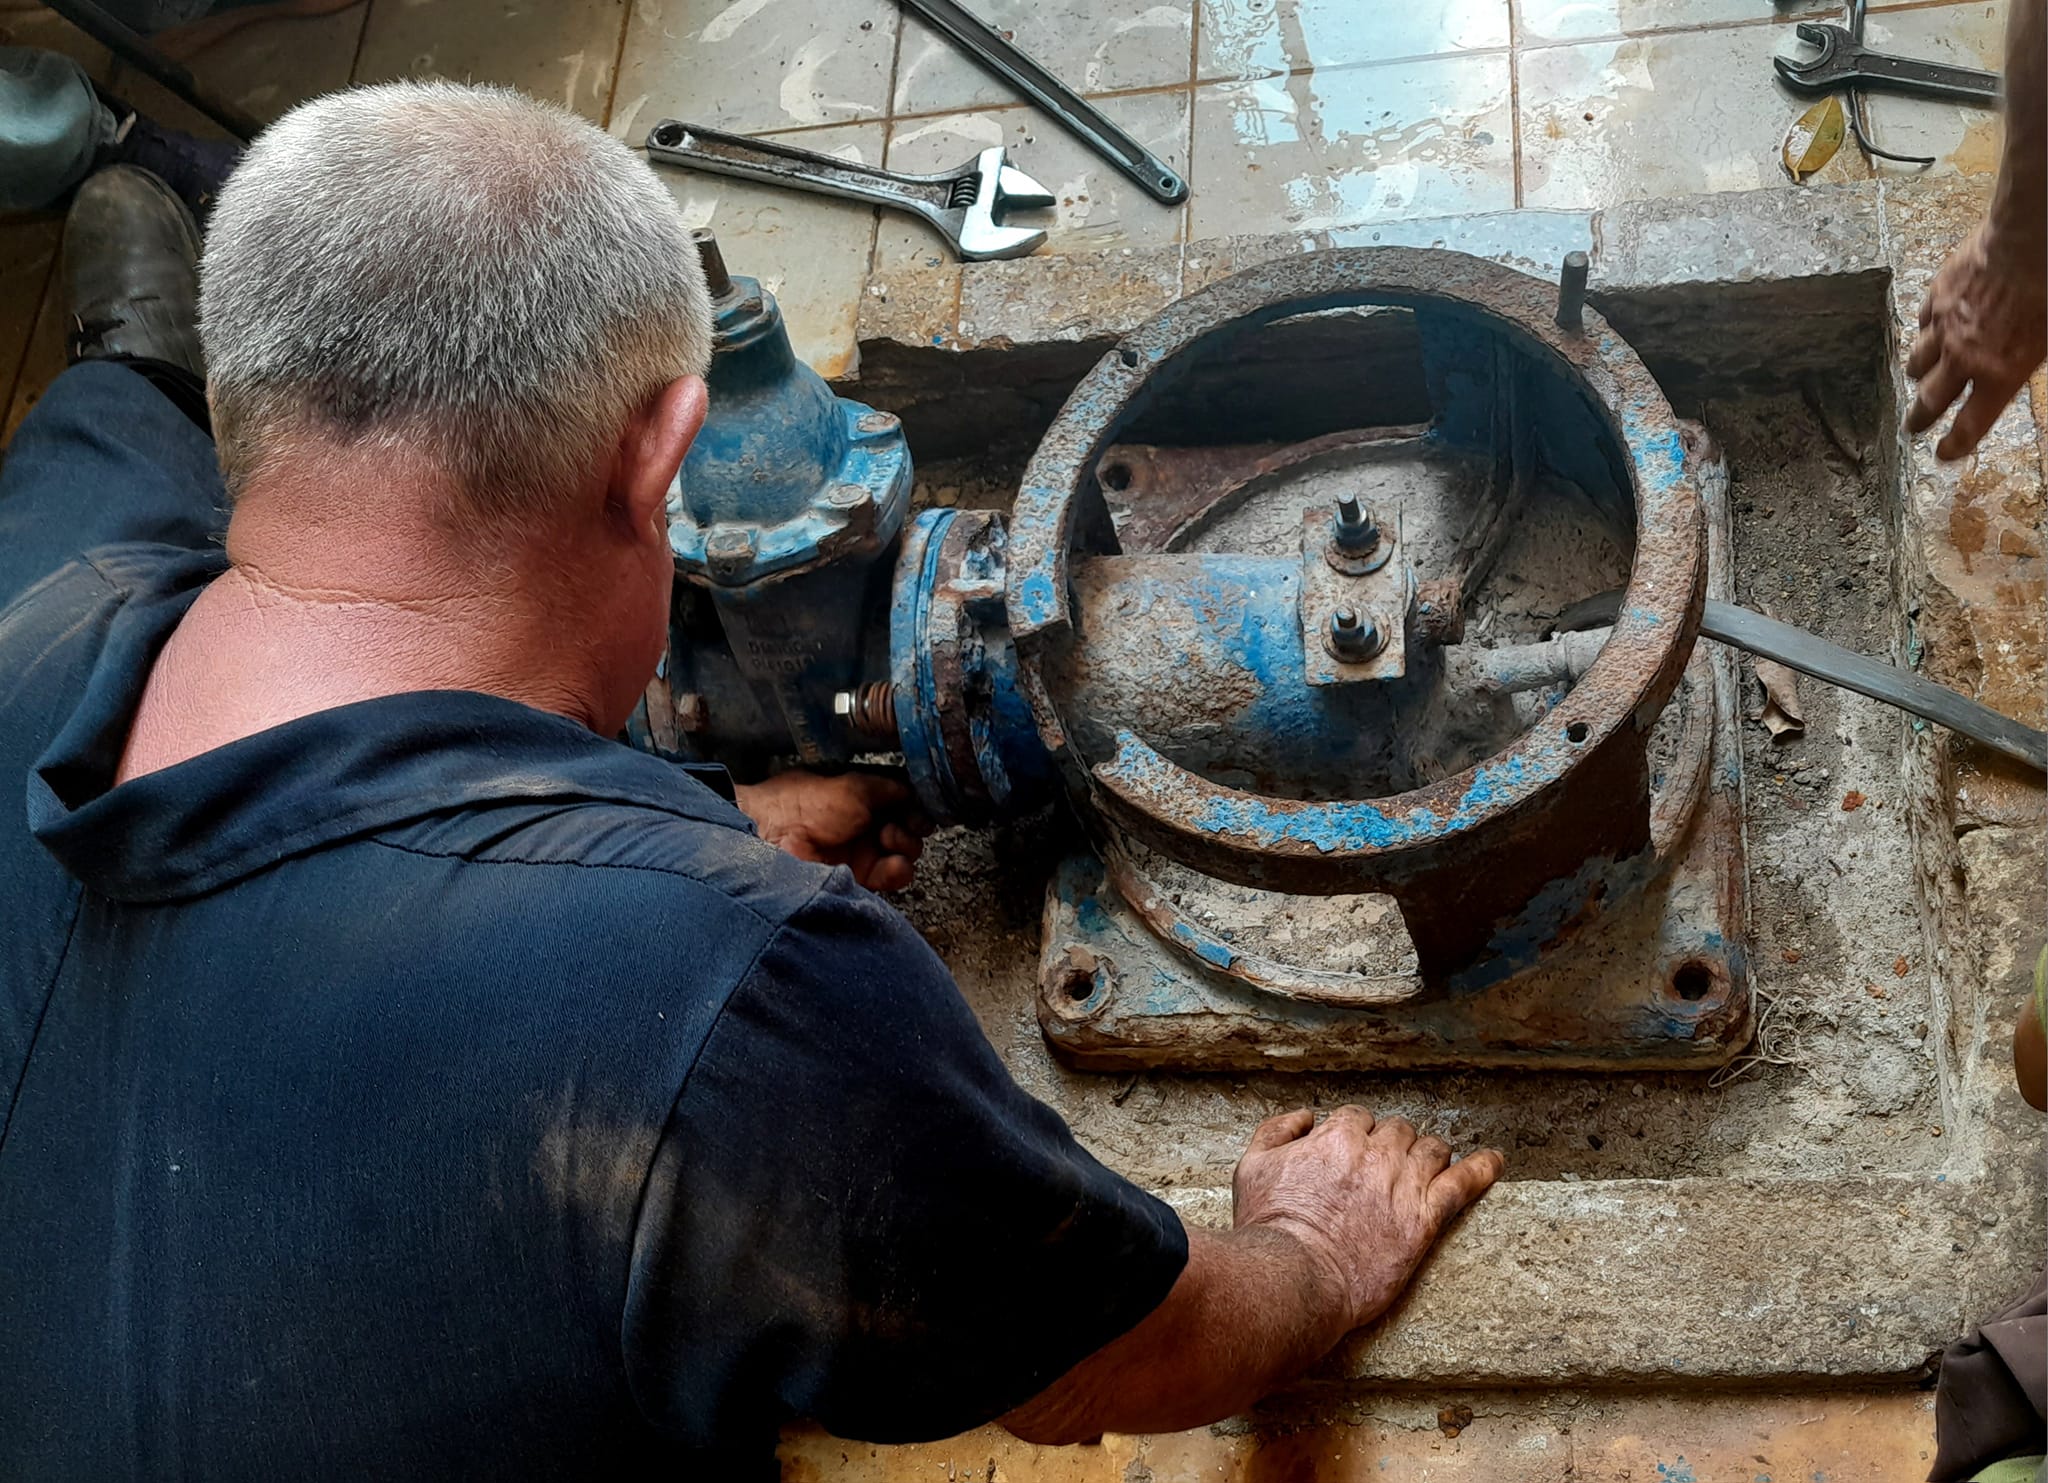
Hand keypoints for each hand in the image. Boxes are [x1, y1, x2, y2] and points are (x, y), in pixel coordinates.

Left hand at [733, 769, 933, 891]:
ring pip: (905, 853)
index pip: (901, 801)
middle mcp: (862, 825)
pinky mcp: (859, 878)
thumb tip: (913, 790)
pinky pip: (892, 877)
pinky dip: (900, 870)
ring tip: (889, 839)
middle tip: (905, 822)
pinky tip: (893, 861)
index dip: (915, 803)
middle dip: (913, 824)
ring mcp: (861, 852)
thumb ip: (888, 787)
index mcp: (860, 798)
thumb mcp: (854, 785)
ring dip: (906, 845)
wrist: (775, 835)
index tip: (921, 804)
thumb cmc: (805, 804)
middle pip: (907, 827)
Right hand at [1230, 1107, 1503, 1331]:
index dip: (1356, 1136)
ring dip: (1428, 1154)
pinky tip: (1495, 1160)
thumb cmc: (1269, 1226)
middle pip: (1398, 1131)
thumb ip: (1277, 1131)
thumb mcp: (1252, 1167)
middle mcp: (1376, 1154)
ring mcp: (1403, 1186)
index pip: (1358, 1119)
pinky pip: (1463, 1183)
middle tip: (1386, 1168)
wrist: (1295, 1276)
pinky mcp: (1424, 1221)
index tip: (1354, 1155)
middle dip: (1393, 1144)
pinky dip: (1482, 1168)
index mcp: (1337, 1137)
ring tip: (1427, 1167)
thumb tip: (1304, 1116)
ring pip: (1431, 1149)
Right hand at [1906, 221, 2047, 460]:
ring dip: (1917, 374)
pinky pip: (1922, 322)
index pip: (1970, 424)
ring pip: (1917, 362)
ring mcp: (1945, 327)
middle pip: (1931, 400)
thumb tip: (2021, 368)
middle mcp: (1964, 358)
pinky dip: (1924, 330)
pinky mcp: (1937, 297)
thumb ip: (2030, 362)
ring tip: (1916, 376)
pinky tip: (1929, 327)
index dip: (1955, 444)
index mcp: (1999, 375)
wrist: (2027, 242)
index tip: (1943, 454)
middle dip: (1920, 418)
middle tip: (1913, 428)